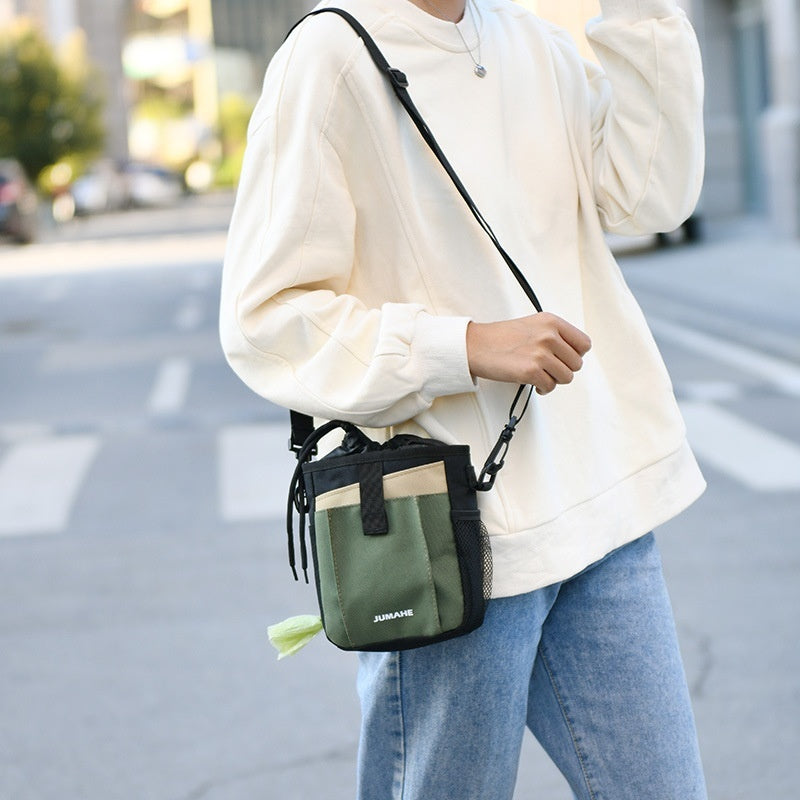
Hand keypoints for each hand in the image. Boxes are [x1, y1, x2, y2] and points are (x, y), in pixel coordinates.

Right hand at [466, 313, 591, 394]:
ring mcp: (540, 353)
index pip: (584, 344)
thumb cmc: (500, 337)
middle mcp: (548, 335)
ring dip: (554, 380)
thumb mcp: (532, 325)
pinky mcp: (531, 371)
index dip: (576, 355)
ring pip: (566, 377)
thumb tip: (572, 353)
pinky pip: (550, 387)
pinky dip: (543, 389)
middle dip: (564, 370)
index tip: (566, 359)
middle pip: (577, 364)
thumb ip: (554, 335)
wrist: (476, 345)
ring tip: (541, 376)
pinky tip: (535, 383)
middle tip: (550, 369)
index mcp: (551, 322)